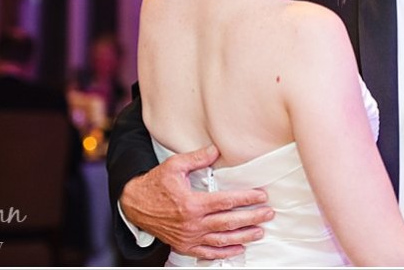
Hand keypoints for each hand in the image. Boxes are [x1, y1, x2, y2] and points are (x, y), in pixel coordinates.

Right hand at [119, 144, 274, 258]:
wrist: (134, 205)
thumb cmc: (155, 184)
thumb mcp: (174, 166)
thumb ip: (197, 158)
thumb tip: (216, 150)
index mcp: (192, 203)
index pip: (226, 202)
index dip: (246, 198)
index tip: (261, 196)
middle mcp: (192, 223)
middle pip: (228, 222)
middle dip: (252, 218)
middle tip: (268, 214)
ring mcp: (189, 237)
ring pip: (222, 239)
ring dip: (243, 236)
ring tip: (259, 232)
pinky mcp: (184, 245)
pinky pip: (208, 252)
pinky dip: (224, 253)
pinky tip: (238, 249)